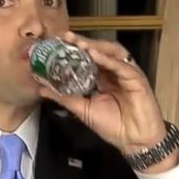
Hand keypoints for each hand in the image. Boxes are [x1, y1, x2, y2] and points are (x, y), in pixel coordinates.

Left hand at [37, 32, 178, 172]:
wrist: (135, 141)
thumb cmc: (114, 126)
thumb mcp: (83, 110)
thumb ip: (64, 98)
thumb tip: (42, 89)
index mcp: (103, 78)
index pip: (88, 58)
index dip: (74, 49)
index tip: (58, 42)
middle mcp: (114, 72)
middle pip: (99, 51)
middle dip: (83, 42)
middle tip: (66, 37)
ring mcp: (126, 74)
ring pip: (111, 53)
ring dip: (95, 46)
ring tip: (79, 43)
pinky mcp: (137, 79)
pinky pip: (121, 65)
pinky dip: (107, 59)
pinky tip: (94, 54)